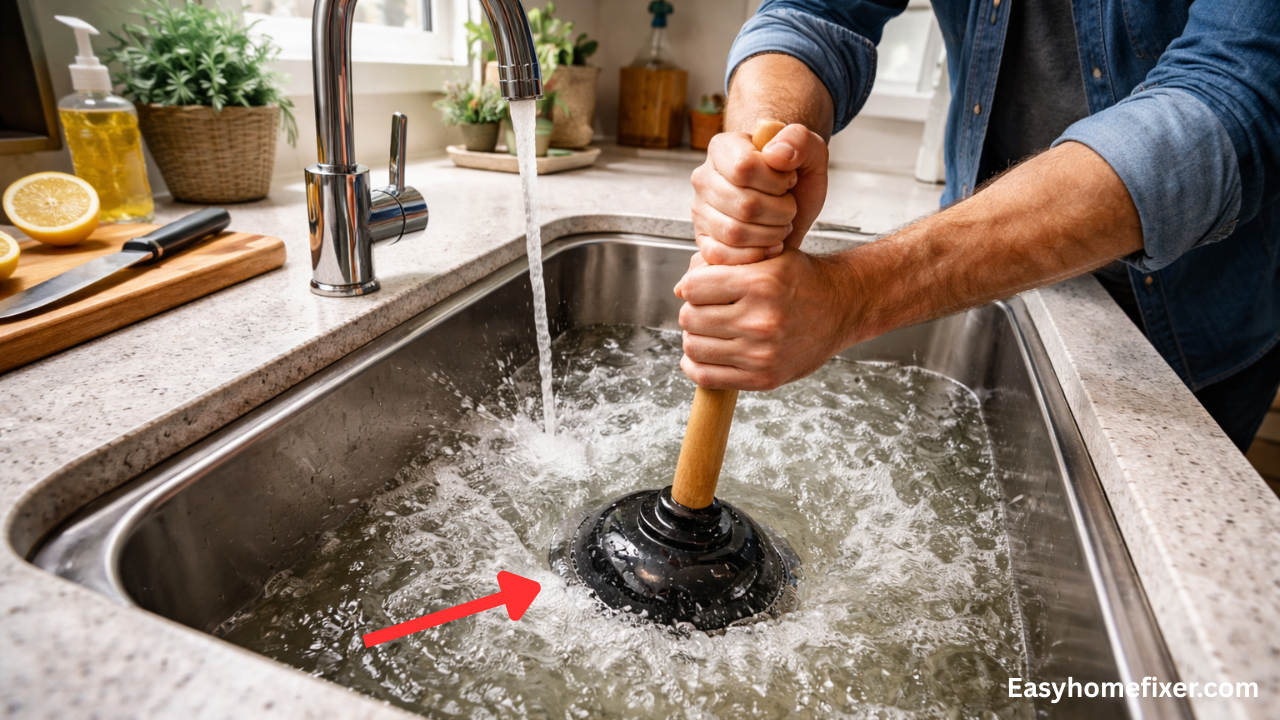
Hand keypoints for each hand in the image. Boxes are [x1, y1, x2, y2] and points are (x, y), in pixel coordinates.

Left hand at [674, 248, 858, 389]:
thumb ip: (724, 264)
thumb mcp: (769, 256)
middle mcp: (760, 320)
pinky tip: (705, 353)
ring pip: (693, 346)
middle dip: (693, 310)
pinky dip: (695, 364)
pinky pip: (706, 376)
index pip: (693, 287)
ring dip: (694, 337)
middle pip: (689, 318)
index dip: (692, 285)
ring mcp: (761, 353)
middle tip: (707, 309)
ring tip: (710, 329)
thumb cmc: (803, 280)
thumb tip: (681, 288)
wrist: (842, 308)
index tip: (701, 288)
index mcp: (760, 284)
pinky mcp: (763, 378)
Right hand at [690, 123, 828, 265]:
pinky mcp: (703, 239)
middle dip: (780, 212)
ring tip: (781, 225)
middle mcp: (704, 178)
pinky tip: (770, 245)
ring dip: (770, 235)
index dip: (776, 181)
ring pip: (734, 233)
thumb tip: (776, 155)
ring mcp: (700, 210)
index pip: (744, 168)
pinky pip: (722, 255)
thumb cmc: (795, 174)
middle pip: (744, 204)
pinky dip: (754, 255)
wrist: (789, 199)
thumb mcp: (810, 150)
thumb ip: (799, 141)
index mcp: (723, 148)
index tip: (789, 181)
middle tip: (790, 208)